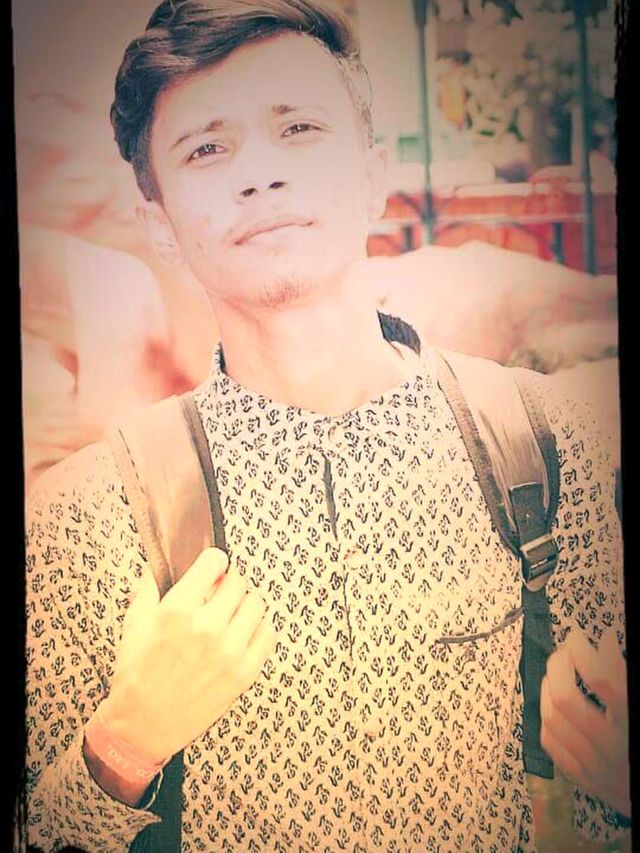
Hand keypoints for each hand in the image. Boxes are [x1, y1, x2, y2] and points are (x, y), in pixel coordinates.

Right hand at [98, 547, 274, 765]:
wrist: (143, 724)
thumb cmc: (137, 674)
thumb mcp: (135, 621)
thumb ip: (152, 585)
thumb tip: (168, 562)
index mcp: (176, 610)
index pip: (214, 562)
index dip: (213, 561)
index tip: (213, 565)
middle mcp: (206, 628)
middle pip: (238, 581)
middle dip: (227, 584)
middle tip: (219, 594)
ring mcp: (229, 651)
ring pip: (256, 604)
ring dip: (243, 605)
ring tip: (230, 615)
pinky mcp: (245, 673)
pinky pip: (267, 633)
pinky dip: (257, 629)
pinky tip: (241, 635)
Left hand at [540, 628, 629, 816]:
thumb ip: (624, 674)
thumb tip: (604, 641)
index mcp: (634, 723)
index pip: (599, 679)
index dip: (582, 651)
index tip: (578, 637)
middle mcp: (614, 749)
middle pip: (565, 698)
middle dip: (558, 666)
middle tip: (564, 652)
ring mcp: (597, 768)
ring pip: (553, 720)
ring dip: (547, 686)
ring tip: (555, 671)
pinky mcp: (588, 781)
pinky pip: (552, 745)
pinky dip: (546, 717)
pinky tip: (552, 703)